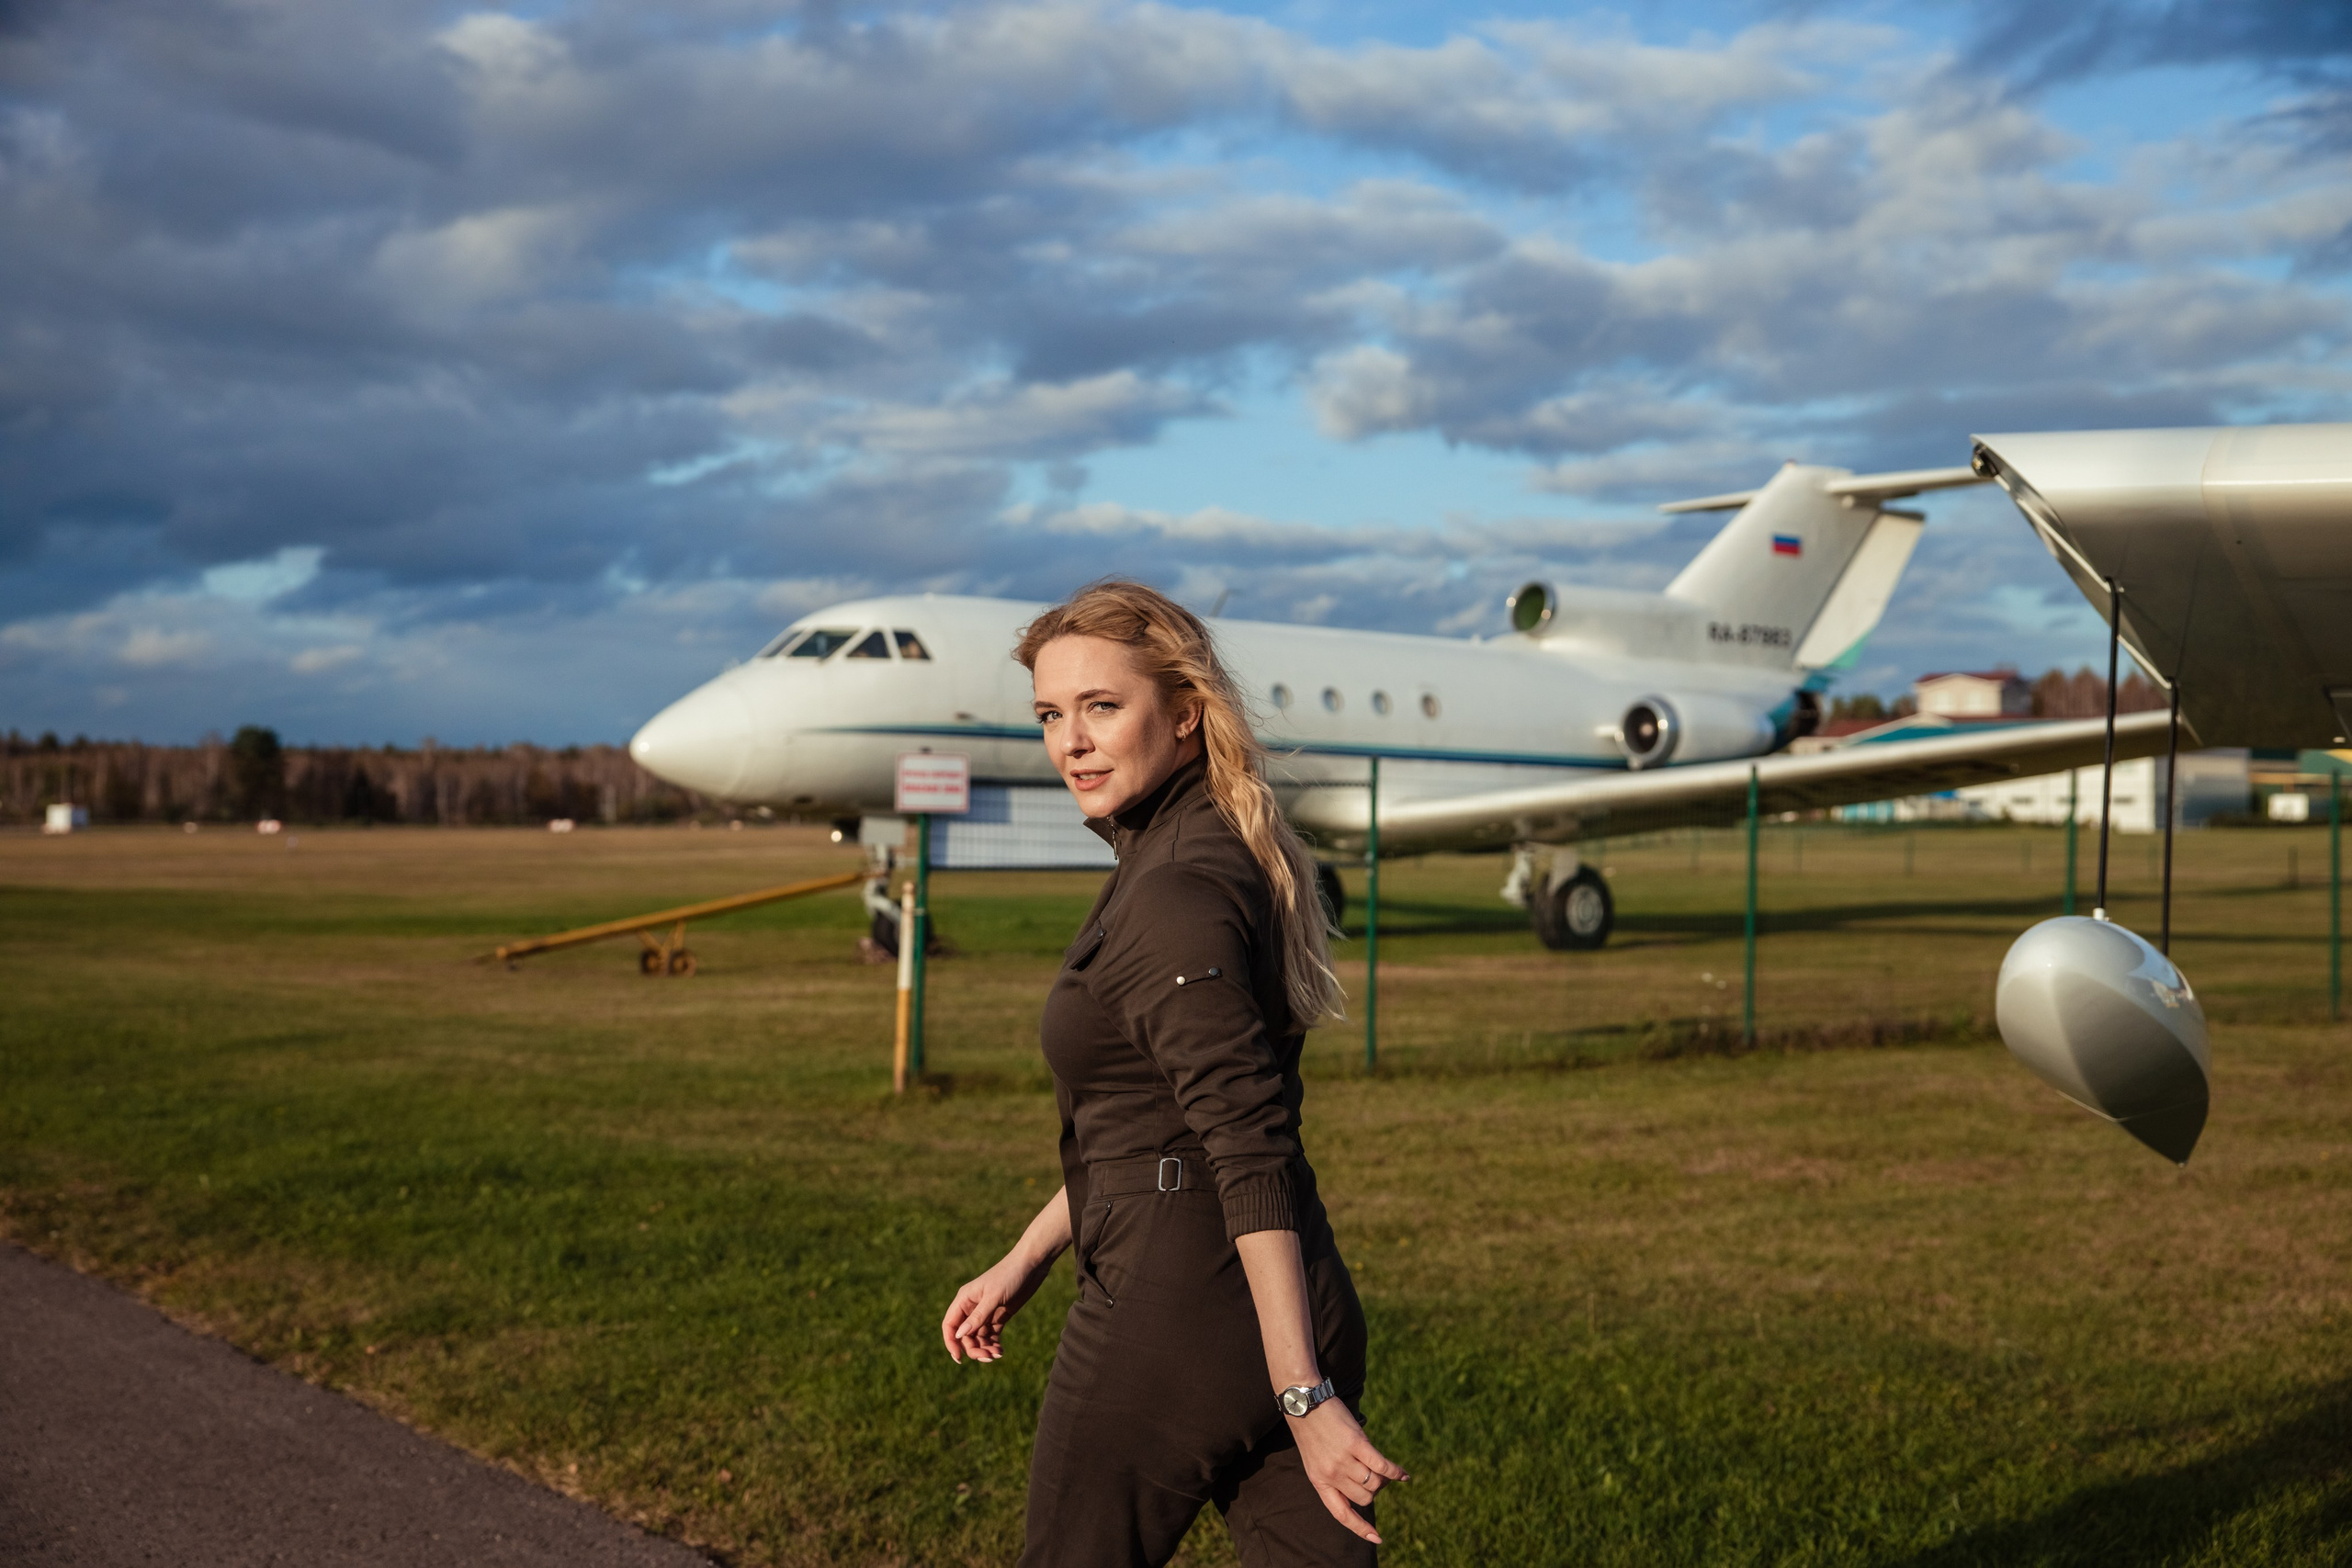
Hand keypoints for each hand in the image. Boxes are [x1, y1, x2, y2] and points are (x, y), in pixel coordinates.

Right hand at [939, 1249, 1050, 1363]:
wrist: (1031, 1265)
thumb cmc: (1009, 1275)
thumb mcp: (993, 1296)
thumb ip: (978, 1316)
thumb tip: (959, 1335)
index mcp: (964, 1299)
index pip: (950, 1324)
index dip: (951, 1342)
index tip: (959, 1358)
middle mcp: (972, 1307)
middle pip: (965, 1335)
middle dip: (973, 1348)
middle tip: (988, 1356)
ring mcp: (985, 1313)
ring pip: (978, 1338)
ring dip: (985, 1349)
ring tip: (997, 1354)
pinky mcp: (999, 1316)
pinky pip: (991, 1336)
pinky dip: (993, 1345)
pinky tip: (1000, 1351)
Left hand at [1288, 1396, 1408, 1544]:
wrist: (1303, 1402)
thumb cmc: (1312, 1429)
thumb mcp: (1316, 1459)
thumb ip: (1335, 1475)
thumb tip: (1365, 1487)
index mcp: (1319, 1482)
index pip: (1342, 1513)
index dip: (1360, 1528)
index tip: (1377, 1538)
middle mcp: (1331, 1474)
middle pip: (1364, 1498)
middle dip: (1374, 1491)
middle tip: (1374, 1476)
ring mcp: (1343, 1460)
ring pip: (1374, 1483)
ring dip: (1383, 1480)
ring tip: (1384, 1469)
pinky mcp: (1356, 1444)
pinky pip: (1382, 1466)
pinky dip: (1395, 1472)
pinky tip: (1403, 1475)